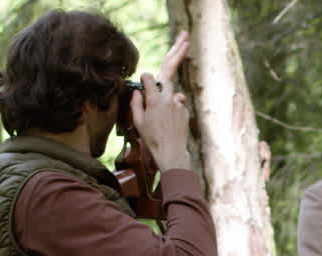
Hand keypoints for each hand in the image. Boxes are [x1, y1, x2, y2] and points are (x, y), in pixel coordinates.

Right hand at [132, 31, 191, 171]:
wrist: (172, 153)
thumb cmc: (151, 140)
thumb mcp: (138, 122)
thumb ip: (136, 104)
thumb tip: (136, 91)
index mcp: (153, 100)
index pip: (147, 78)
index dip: (144, 78)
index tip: (143, 80)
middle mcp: (167, 99)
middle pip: (167, 74)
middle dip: (174, 57)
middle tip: (184, 36)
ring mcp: (178, 104)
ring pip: (172, 91)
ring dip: (167, 93)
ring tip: (165, 98)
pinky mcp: (185, 111)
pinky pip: (177, 105)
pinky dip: (172, 108)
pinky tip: (169, 123)